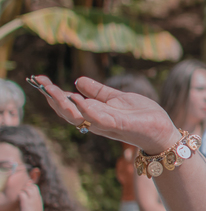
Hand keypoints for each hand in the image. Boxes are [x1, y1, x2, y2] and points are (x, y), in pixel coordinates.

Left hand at [17, 182, 43, 210]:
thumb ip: (34, 205)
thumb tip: (30, 205)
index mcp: (39, 200)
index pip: (36, 188)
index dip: (30, 188)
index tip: (25, 192)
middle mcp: (37, 198)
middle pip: (33, 186)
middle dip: (26, 187)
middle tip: (21, 194)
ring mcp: (32, 200)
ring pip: (27, 188)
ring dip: (22, 191)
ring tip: (19, 197)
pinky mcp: (26, 204)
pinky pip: (21, 194)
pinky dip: (18, 195)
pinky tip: (17, 200)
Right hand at [30, 75, 179, 152]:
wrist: (163, 131)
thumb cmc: (142, 116)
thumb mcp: (118, 98)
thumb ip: (99, 92)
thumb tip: (78, 81)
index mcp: (94, 113)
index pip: (67, 104)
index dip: (52, 93)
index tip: (38, 79)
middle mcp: (96, 121)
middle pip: (67, 112)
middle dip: (53, 98)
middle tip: (41, 83)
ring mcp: (107, 125)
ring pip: (78, 117)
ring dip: (64, 104)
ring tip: (52, 90)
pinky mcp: (121, 126)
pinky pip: (100, 120)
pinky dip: (88, 111)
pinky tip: (79, 100)